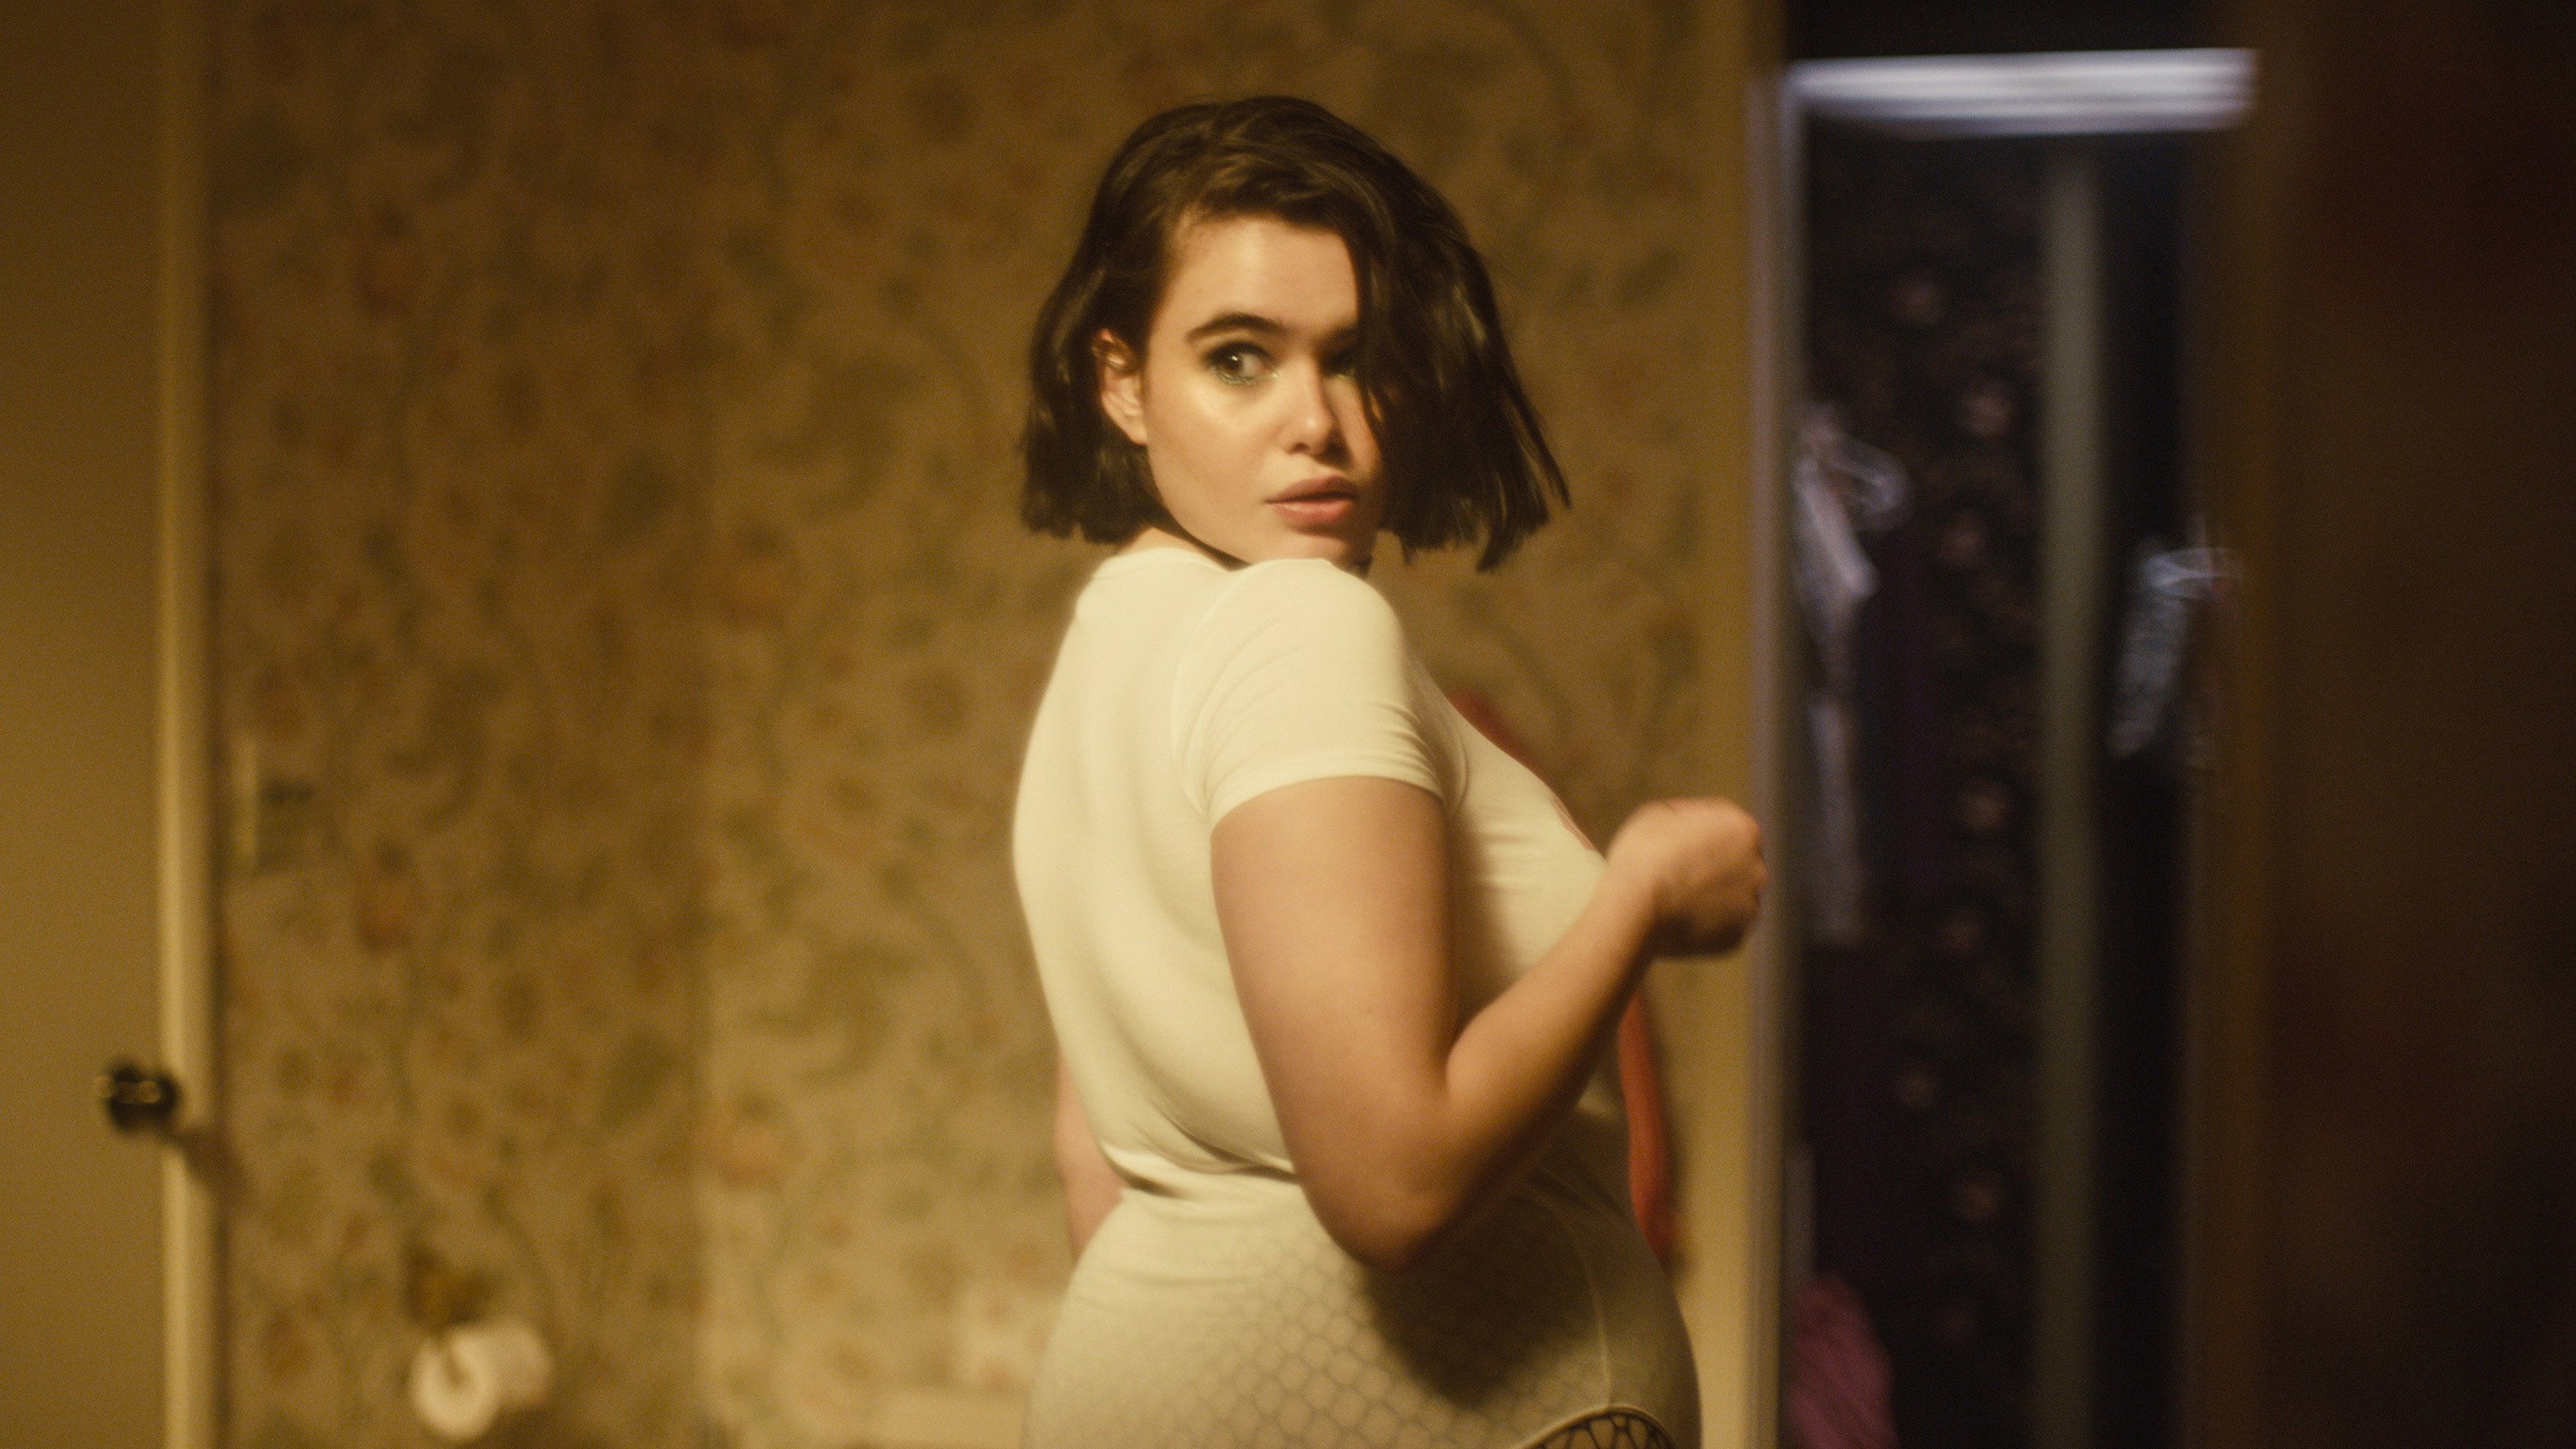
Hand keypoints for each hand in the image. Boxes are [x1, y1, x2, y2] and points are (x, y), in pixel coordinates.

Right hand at [1605, 797, 1767, 958]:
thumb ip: (1692, 813)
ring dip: (1713, 894)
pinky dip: (1707, 922)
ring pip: (1732, 895)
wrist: (1634, 907)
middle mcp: (1757, 867)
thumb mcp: (1660, 812)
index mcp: (1742, 829)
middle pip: (1736, 861)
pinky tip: (1681, 918)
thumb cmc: (1644, 854)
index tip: (1678, 840)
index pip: (1725, 824)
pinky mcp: (1736, 937)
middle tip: (1678, 871)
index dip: (1699, 830)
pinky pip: (1722, 925)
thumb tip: (1697, 824)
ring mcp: (1749, 905)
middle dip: (1714, 863)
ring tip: (1677, 898)